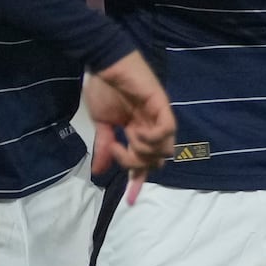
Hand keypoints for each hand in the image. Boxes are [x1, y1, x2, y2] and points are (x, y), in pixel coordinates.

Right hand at [88, 51, 175, 202]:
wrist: (104, 65)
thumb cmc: (103, 89)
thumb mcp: (101, 124)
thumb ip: (104, 147)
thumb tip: (98, 172)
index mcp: (138, 132)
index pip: (143, 162)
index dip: (138, 181)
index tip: (129, 201)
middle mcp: (151, 127)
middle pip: (156, 160)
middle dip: (137, 165)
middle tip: (118, 150)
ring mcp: (158, 116)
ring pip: (163, 149)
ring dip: (143, 150)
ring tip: (127, 138)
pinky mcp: (161, 105)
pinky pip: (167, 130)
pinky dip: (152, 138)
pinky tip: (137, 132)